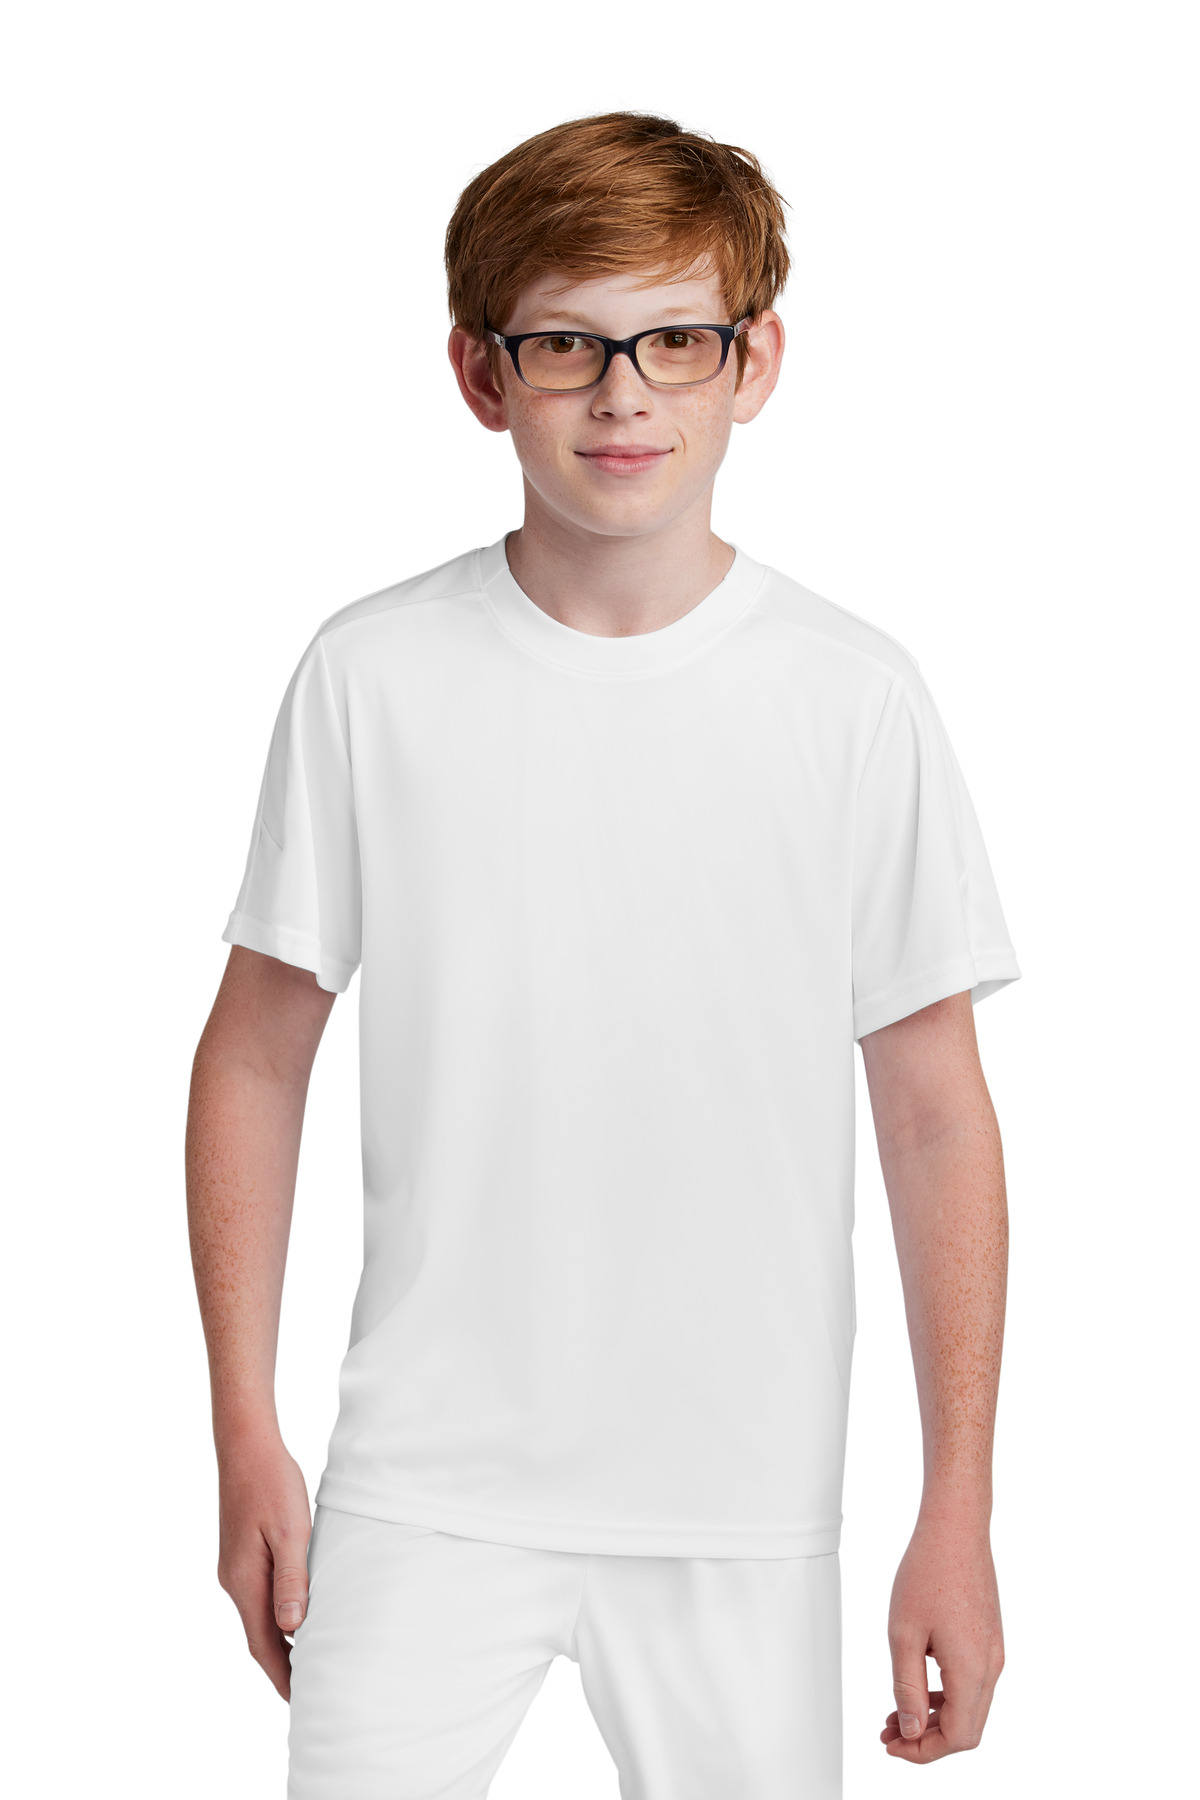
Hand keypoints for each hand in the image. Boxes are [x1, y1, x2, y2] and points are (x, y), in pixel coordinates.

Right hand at [216, 1430, 311, 1699]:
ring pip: (257, 1616)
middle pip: (258, 1637)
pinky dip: (276, 1614)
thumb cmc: (272, 1482)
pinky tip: (295, 1613)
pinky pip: (258, 1596)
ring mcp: (234, 1567)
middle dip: (281, 1666)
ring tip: (307, 1660)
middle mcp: (234, 1581)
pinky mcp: (240, 1554)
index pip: (263, 1645)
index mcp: (245, 1582)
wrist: (245, 1445)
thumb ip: (291, 1578)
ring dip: (279, 1641)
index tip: (301, 1701)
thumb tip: (291, 1628)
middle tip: (310, 1690)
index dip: (282, 1675)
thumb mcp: (290, 1529)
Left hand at [881, 1515, 1004, 1762]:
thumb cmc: (927, 1572)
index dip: (923, 1751)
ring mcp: (994, 1651)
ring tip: (895, 1713)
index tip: (891, 1745)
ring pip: (970, 1706)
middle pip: (967, 1728)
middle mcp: (991, 1666)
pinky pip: (972, 1681)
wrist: (956, 1528)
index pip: (957, 1737)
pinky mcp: (989, 1637)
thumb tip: (910, 1731)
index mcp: (973, 1670)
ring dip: (934, 1717)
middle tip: (888, 1733)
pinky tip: (917, 1685)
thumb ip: (906, 1688)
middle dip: (927, 1739)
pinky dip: (945, 1694)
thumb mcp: (903, 1634)